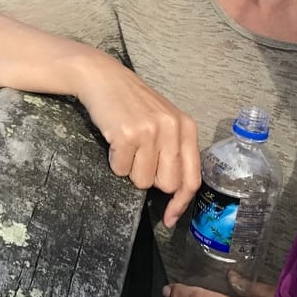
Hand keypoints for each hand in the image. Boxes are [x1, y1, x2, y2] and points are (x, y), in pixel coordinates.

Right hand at [73, 54, 200, 226]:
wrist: (104, 78)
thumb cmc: (133, 104)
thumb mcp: (164, 122)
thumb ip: (174, 152)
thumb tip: (174, 195)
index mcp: (186, 127)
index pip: (192, 177)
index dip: (180, 203)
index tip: (169, 218)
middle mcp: (173, 128)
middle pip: (166, 184)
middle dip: (150, 178)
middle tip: (139, 156)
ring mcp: (151, 131)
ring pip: (141, 180)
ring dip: (130, 169)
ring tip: (127, 143)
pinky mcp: (127, 134)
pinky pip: (120, 170)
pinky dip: (114, 161)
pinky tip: (115, 139)